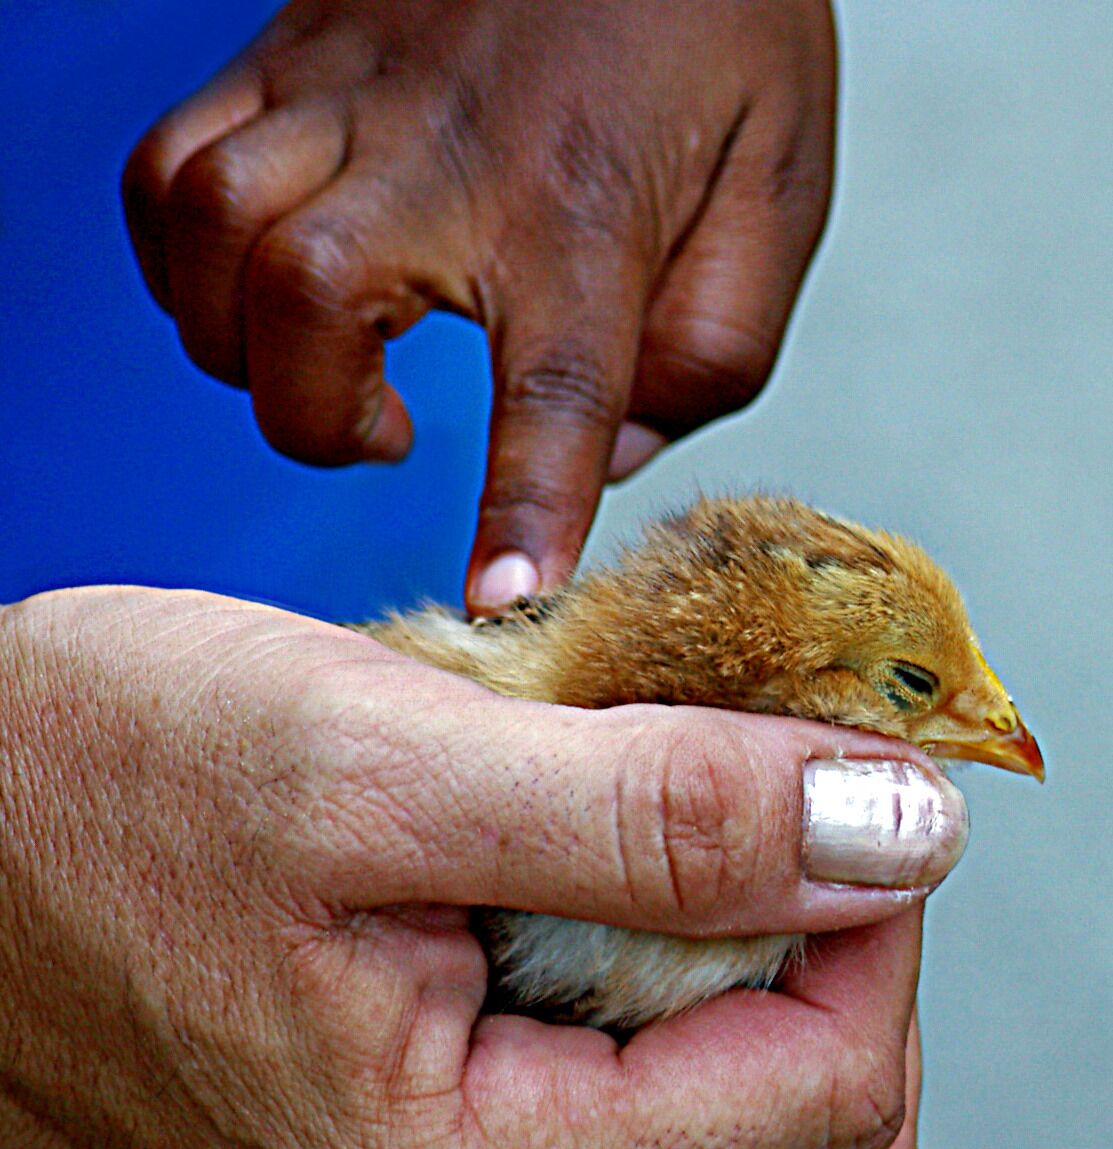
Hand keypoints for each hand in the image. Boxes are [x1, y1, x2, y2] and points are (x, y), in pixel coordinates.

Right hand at [0, 587, 943, 1145]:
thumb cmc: (102, 779)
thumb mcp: (379, 767)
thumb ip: (648, 815)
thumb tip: (889, 824)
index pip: (823, 1091)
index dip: (877, 910)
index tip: (854, 760)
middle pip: (782, 1082)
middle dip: (803, 891)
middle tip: (756, 735)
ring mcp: (457, 1130)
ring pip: (708, 1040)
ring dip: (721, 880)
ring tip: (651, 751)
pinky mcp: (444, 1058)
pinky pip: (615, 1003)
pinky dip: (641, 881)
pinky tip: (584, 793)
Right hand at [122, 0, 835, 611]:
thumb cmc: (719, 17)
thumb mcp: (779, 185)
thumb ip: (712, 346)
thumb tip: (611, 453)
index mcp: (582, 210)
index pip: (550, 397)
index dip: (521, 516)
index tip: (497, 607)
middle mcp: (445, 153)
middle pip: (307, 305)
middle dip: (314, 420)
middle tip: (386, 433)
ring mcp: (348, 88)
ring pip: (211, 229)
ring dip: (239, 343)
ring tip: (323, 364)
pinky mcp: (291, 52)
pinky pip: (170, 163)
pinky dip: (184, 257)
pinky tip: (254, 286)